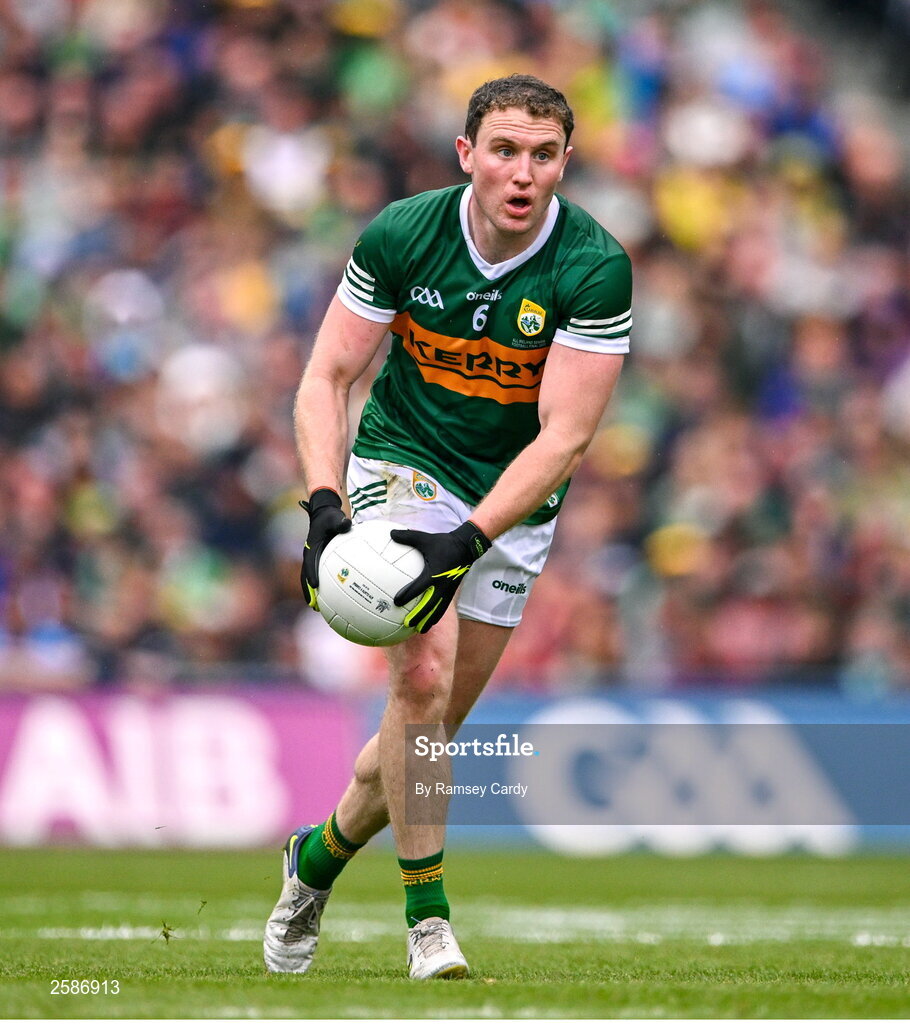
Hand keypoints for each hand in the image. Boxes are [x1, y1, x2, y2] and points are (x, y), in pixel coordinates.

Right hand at [300, 488, 350, 609]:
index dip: (312, 574)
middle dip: (308, 591)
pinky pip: (318, 574)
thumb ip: (340, 522)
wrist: (324, 514)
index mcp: (312, 546)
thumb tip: (347, 524)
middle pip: (306, 576)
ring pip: (309, 578)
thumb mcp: (335, 517)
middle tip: (313, 605)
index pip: (310, 562)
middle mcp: (309, 554)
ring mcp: (312, 558)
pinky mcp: (318, 560)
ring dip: (312, 593)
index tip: (315, 585)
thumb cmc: (330, 516)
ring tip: (317, 608)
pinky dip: (322, 586)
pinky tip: (331, 598)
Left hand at [391, 521, 490, 633]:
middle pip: (429, 605)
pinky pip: (443, 607)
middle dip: (419, 616)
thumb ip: (407, 537)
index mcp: (434, 573)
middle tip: (407, 625)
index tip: (396, 602)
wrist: (466, 547)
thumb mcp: (425, 538)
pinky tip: (429, 623)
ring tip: (420, 631)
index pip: (419, 587)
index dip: (408, 595)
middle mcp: (441, 584)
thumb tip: (390, 533)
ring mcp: (448, 590)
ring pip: (438, 610)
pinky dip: (436, 616)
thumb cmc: (443, 542)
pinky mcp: (451, 591)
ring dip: (429, 620)